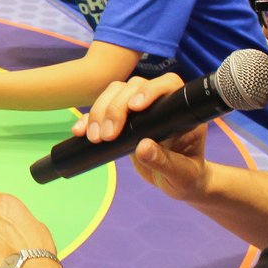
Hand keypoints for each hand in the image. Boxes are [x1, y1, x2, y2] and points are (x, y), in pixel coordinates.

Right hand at [75, 74, 210, 202]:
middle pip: (133, 86)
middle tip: (107, 136)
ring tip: (95, 138)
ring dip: (100, 112)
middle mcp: (160, 103)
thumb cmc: (188, 177)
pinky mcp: (122, 119)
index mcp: (181, 112)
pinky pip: (102, 110)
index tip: (135, 107)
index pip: (167, 85)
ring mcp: (139, 110)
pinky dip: (88, 119)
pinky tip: (80, 132)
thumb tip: (143, 147)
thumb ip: (165, 162)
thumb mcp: (181, 175)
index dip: (150, 90)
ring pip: (114, 92)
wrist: (176, 182)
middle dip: (116, 108)